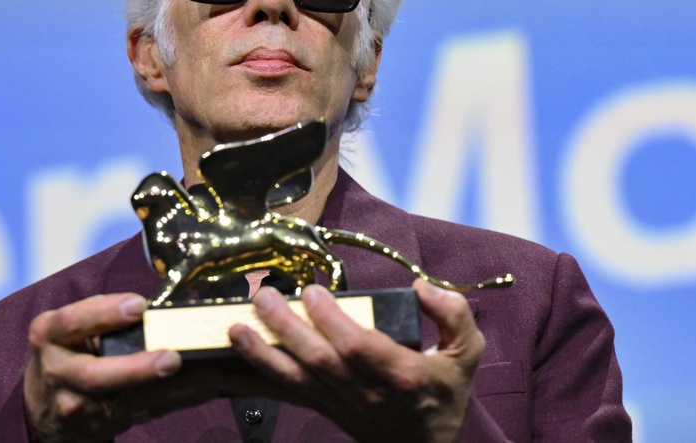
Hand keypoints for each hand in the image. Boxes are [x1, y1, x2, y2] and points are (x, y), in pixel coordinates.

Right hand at [24, 293, 219, 442]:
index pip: (73, 322)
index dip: (106, 313)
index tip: (140, 306)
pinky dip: (176, 399)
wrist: (44, 403)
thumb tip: (161, 310)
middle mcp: (57, 371)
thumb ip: (104, 317)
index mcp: (50, 333)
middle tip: (172, 359)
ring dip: (169, 390)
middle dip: (136, 369)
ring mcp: (75, 405)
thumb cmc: (70, 350)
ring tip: (207, 376)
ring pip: (123, 401)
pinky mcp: (97, 425)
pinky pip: (142, 411)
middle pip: (95, 375)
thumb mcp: (71, 328)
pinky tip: (204, 388)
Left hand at [226, 279, 484, 442]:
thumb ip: (453, 315)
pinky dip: (256, 378)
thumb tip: (421, 287)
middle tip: (263, 295)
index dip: (331, 320)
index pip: (358, 347)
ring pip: (296, 381)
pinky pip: (286, 393)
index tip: (311, 291)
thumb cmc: (444, 392)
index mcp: (402, 375)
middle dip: (286, 328)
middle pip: (319, 361)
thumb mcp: (467, 353)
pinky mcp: (323, 408)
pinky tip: (228, 362)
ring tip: (234, 328)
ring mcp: (341, 404)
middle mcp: (366, 393)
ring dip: (261, 355)